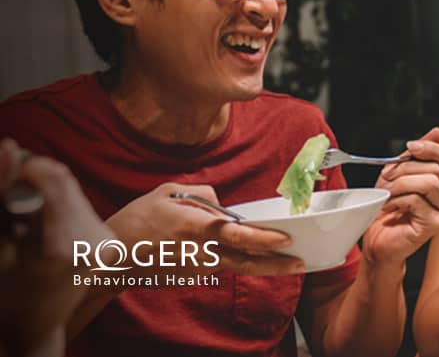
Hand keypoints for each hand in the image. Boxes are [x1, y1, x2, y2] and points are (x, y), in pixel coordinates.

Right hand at [0, 138, 113, 356]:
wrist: (34, 325)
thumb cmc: (8, 288)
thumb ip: (1, 193)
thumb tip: (9, 146)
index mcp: (63, 247)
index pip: (54, 180)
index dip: (29, 168)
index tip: (9, 169)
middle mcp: (93, 243)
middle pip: (65, 184)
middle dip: (35, 180)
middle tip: (12, 195)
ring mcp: (105, 244)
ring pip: (73, 194)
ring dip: (46, 194)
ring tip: (26, 221)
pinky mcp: (109, 242)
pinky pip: (80, 209)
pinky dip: (58, 208)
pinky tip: (44, 231)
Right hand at [107, 182, 303, 278]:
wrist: (108, 258)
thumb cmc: (136, 221)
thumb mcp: (168, 193)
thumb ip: (202, 196)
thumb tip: (222, 205)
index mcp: (195, 228)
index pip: (236, 236)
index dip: (262, 239)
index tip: (285, 239)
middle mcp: (200, 253)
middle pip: (245, 262)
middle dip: (276, 264)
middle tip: (300, 263)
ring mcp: (197, 268)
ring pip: (236, 266)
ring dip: (261, 264)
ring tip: (287, 260)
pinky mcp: (192, 276)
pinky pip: (220, 265)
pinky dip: (234, 260)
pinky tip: (245, 255)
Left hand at [362, 127, 438, 265]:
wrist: (378, 242)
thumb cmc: (387, 211)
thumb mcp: (398, 174)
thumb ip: (416, 155)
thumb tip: (437, 131)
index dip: (430, 147)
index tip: (410, 146)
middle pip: (434, 168)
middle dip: (404, 169)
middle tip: (386, 178)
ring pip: (428, 182)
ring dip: (400, 185)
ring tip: (387, 194)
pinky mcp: (436, 224)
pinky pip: (417, 200)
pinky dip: (397, 200)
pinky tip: (390, 207)